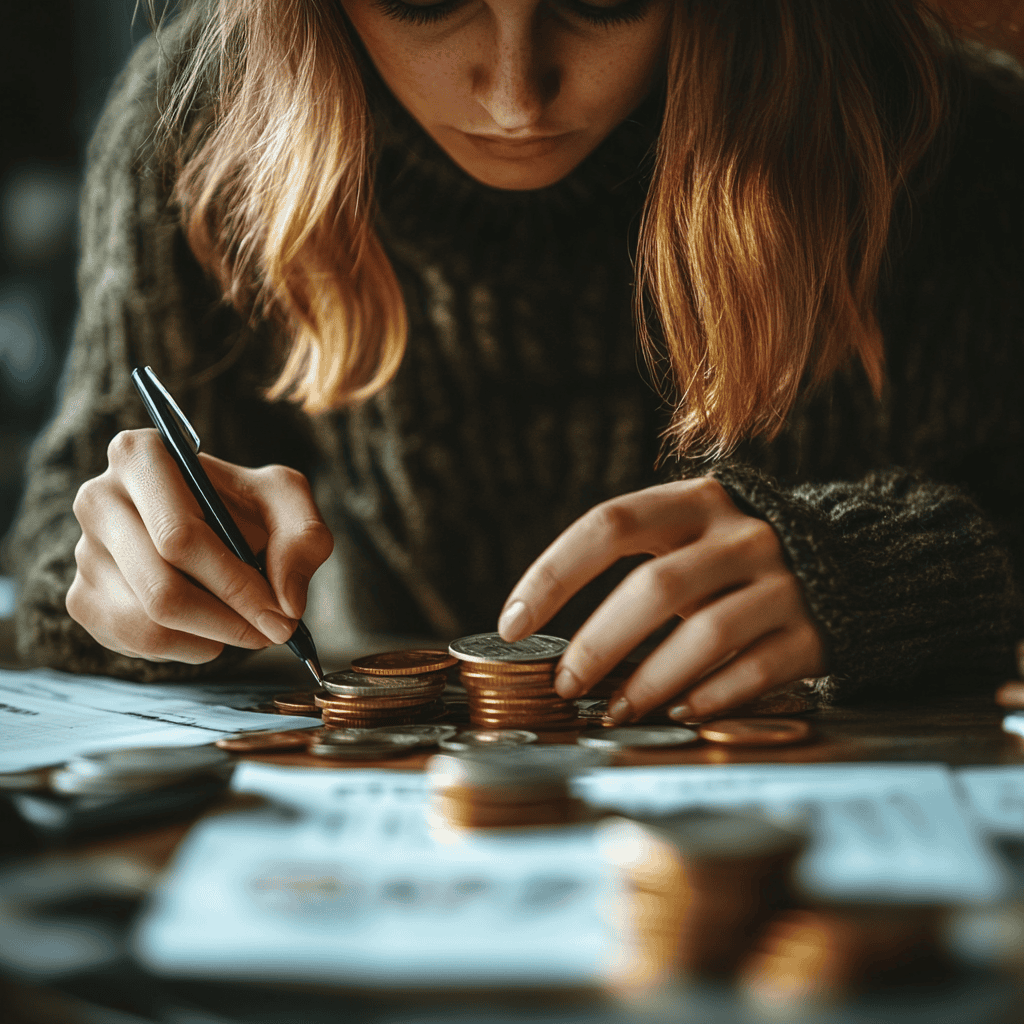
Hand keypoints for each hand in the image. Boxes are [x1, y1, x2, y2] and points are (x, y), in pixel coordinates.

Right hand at [66, 429, 333, 663]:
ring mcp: (83, 550)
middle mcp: (98, 498)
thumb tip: (286, 601)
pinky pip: (135, 642)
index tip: (282, 615)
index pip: (179, 537)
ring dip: (213, 638)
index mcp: (139, 455)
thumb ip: (303, 538)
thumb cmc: (247, 505)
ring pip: (149, 622)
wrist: (211, 522)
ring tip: (249, 626)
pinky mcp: (82, 597)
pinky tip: (213, 628)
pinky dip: (188, 647)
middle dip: (230, 620)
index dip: (235, 585)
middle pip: (162, 588)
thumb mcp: (287, 500)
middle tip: (275, 632)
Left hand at [497, 477, 826, 723]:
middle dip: (599, 643)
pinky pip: (755, 670)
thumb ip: (634, 567)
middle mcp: (742, 534)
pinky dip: (709, 696)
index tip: (512, 625)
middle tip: (565, 685)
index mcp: (695, 501)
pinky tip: (678, 712)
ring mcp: (784, 581)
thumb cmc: (731, 559)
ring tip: (613, 711)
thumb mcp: (688, 537)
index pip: (610, 524)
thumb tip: (546, 634)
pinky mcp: (814, 631)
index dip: (554, 575)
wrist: (851, 563)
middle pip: (656, 587)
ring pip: (705, 634)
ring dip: (649, 682)